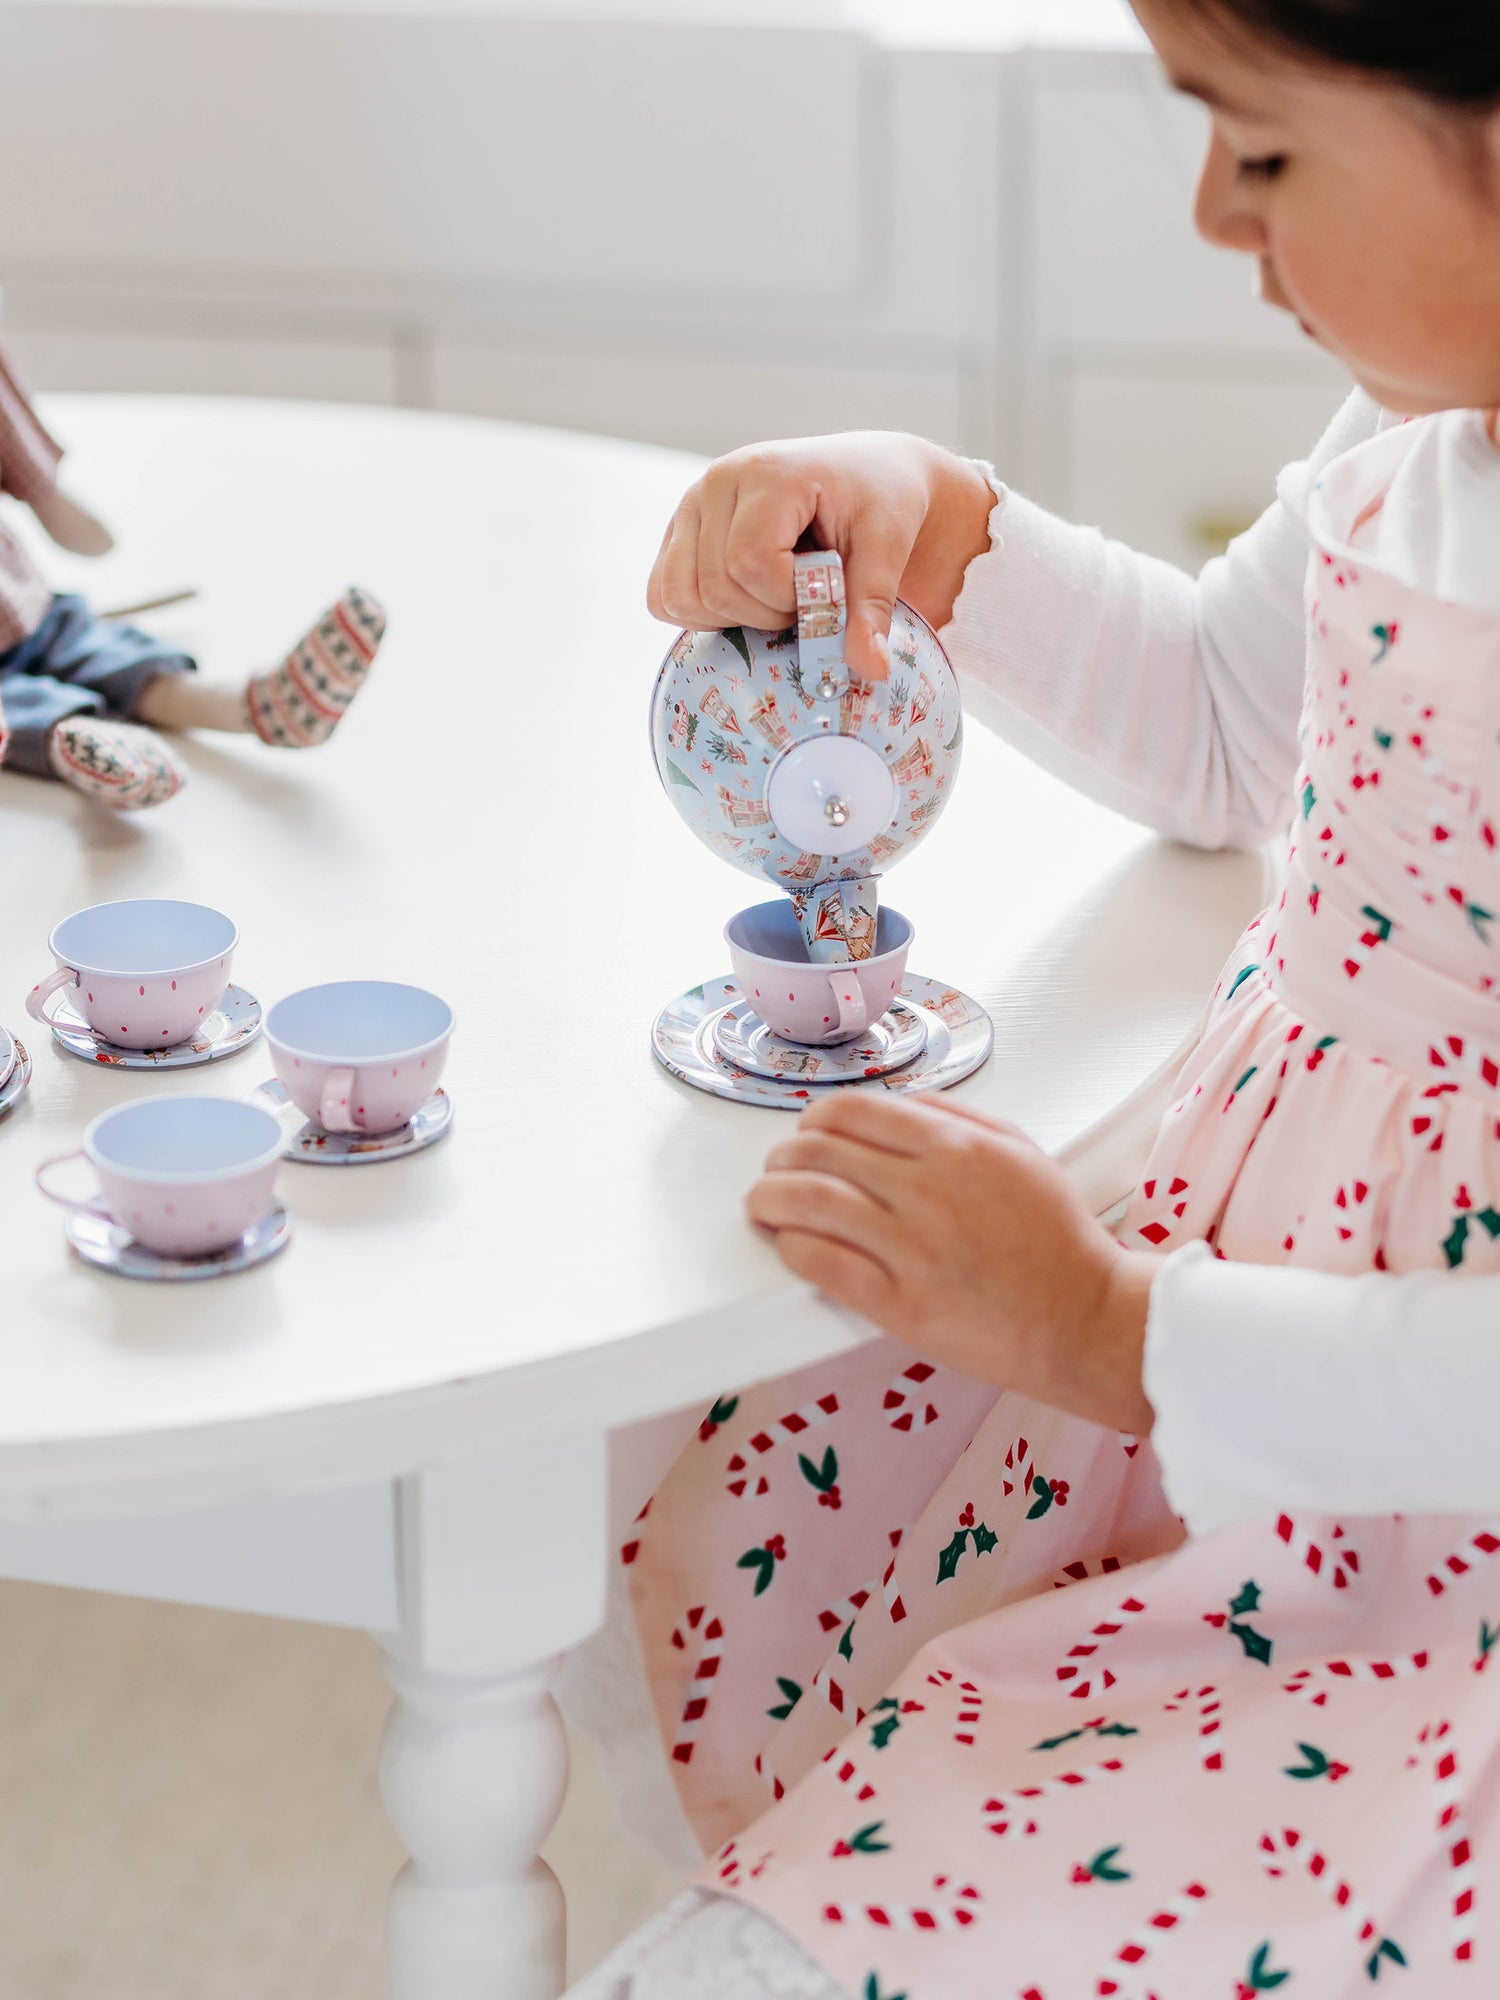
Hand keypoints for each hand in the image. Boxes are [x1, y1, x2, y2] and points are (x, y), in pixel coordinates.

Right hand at [647, 432, 994, 679]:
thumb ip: (872, 606)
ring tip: (774, 596)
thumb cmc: (881, 502)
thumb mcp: (887, 547)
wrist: (869, 476)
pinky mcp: (679, 532)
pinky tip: (745, 600)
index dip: (787, 598)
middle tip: (804, 597)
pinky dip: (700, 614)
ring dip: (729, 616)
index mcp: (769, 472)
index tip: (823, 589)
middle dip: (763, 613)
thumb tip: (871, 671)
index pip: (750, 563)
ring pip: (679, 595)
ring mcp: (691, 506)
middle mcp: (718, 481)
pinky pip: (663, 595)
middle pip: (714, 585)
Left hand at [746, 1091, 1159, 1434]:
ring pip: (810, 1202)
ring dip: (771, 1197)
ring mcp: (912, 1247)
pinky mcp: (902, 1304)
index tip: (805, 1133)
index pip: (852, 1112)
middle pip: (819, 1152)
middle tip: (775, 1170)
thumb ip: (958, 1117)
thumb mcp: (1021, 1152)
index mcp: (954, 1146)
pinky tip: (790, 1245)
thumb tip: (900, 1105)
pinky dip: (793, 1247)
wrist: (1086, 1320)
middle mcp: (928, 1188)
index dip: (813, 1119)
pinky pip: (822, 1263)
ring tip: (762, 1204)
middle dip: (783, 1157)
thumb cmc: (1059, 1241)